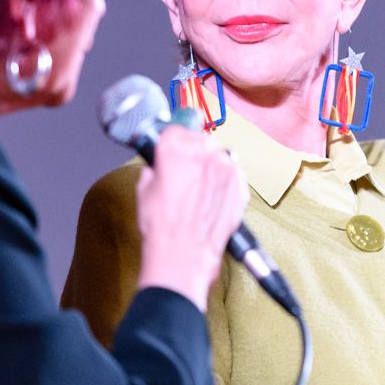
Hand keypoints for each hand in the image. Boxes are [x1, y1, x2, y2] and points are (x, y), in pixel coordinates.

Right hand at [136, 124, 247, 310]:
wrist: (184, 255)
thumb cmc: (163, 228)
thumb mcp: (143, 190)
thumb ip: (155, 168)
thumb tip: (159, 165)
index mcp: (176, 147)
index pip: (175, 129)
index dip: (171, 140)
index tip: (171, 146)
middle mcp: (205, 152)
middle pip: (199, 140)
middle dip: (192, 153)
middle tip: (182, 174)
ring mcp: (226, 168)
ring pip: (218, 156)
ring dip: (209, 167)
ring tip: (197, 191)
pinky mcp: (241, 185)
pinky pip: (231, 174)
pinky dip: (223, 182)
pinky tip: (210, 199)